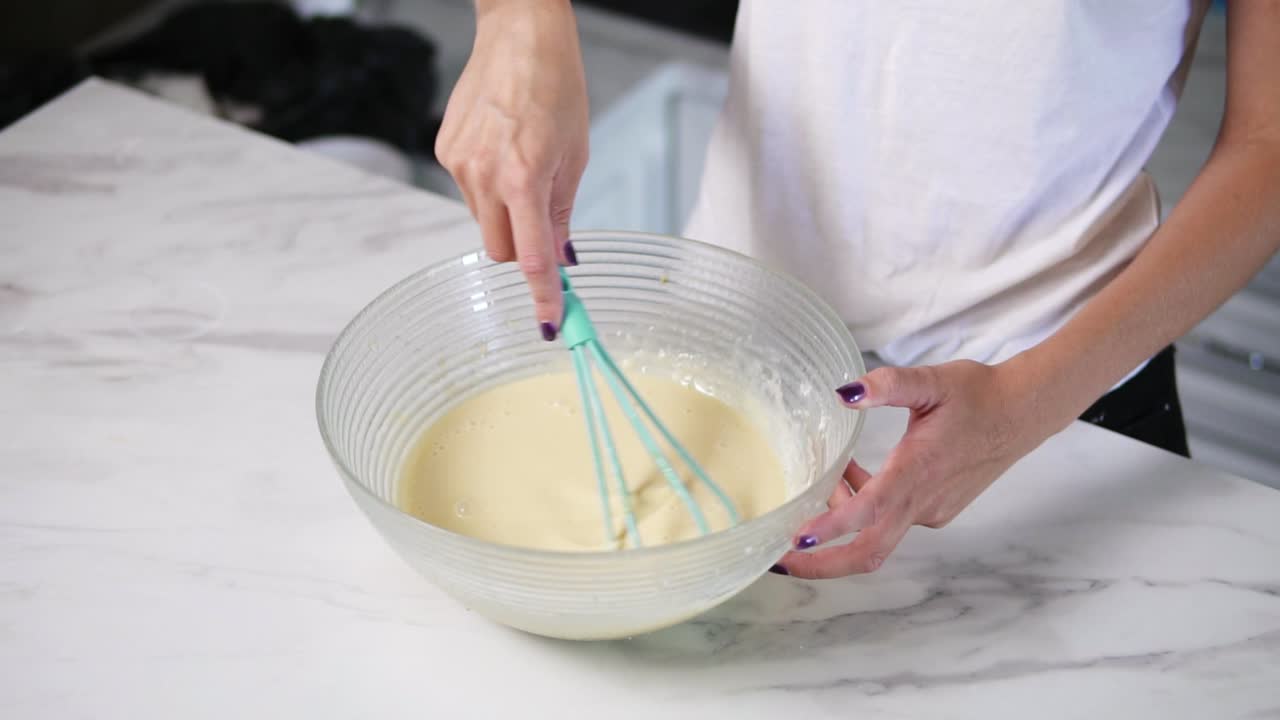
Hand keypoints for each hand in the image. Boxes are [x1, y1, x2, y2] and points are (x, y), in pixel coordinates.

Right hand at [435, 0, 588, 338]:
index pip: (531, 258)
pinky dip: (488, 187)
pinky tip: (502, 150)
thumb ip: (562, 213)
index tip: (550, 323)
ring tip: (523, 165)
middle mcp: (484, 176)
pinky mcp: (446, 151)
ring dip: (505, 213)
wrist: (519, 35)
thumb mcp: (574, 155)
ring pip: (483, 221)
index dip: (543, 295)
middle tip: (543, 223)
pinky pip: (469, 192)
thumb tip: (562, 258)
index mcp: (523, 178)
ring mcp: (458, 164)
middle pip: (498, 250)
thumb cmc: (555, 86)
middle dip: (520, 249)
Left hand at [774, 359, 1066, 578]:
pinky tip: (852, 478)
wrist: (1024, 412)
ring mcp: (931, 511)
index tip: (797, 537)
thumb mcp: (930, 381)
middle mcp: (922, 501)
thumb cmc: (978, 394)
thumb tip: (844, 393)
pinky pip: (892, 521)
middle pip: (868, 552)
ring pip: (878, 536)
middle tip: (778, 561)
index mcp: (917, 471)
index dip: (831, 527)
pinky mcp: (937, 510)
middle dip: (822, 564)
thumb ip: (887, 385)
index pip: (868, 511)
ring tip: (816, 492)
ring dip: (841, 526)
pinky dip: (865, 511)